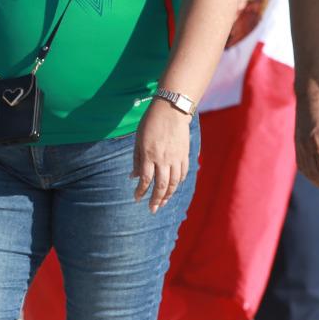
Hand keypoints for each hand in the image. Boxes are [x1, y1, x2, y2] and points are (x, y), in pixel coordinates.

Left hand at [132, 99, 191, 213]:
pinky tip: (174, 187)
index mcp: (149, 155)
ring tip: (163, 203)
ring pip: (174, 183)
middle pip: (161, 186)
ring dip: (168, 196)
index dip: (141, 191)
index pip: (145, 179)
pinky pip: (183, 174)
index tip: (137, 199)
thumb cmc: (151, 122)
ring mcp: (176, 158)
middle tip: (152, 209)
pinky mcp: (185, 155)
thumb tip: (132, 177)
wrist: (172, 109)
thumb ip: (137, 159)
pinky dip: (178, 183)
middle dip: (156, 200)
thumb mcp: (138, 139)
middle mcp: (163, 159)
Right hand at [296, 80, 318, 195]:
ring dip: (316, 181)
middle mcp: (306, 146)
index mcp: (318, 143)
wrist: (310, 95)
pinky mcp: (297, 142)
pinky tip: (316, 176)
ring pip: (306, 170)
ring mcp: (299, 145)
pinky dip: (308, 173)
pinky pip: (300, 163)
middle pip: (314, 173)